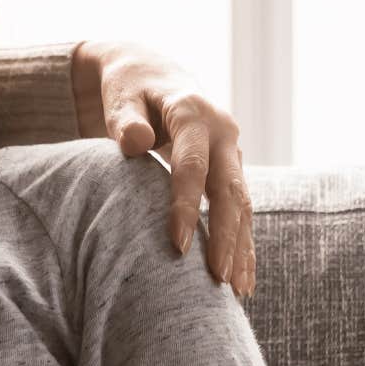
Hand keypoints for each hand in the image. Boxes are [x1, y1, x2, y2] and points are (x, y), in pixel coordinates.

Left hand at [73, 40, 255, 296]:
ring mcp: (232, 153)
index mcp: (195, 114)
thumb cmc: (129, 88)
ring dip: (241, 248)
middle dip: (226, 238)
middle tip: (218, 281)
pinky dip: (243, 244)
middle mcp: (223, 134)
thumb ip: (124, 119)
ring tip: (237, 291)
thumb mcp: (121, 95)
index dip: (186, 206)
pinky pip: (242, 210)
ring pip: (243, 206)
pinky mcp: (230, 170)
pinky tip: (243, 279)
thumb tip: (135, 143)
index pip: (192, 167)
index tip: (177, 245)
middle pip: (230, 192)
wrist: (154, 74)